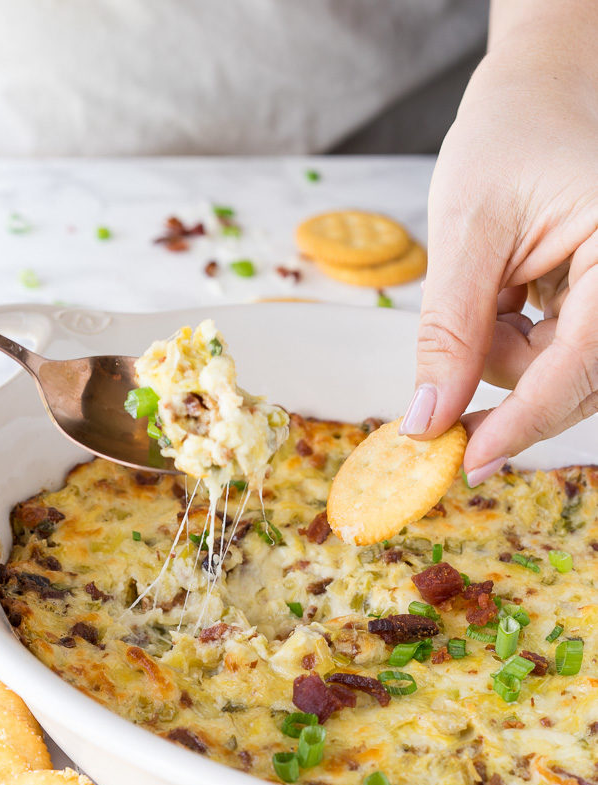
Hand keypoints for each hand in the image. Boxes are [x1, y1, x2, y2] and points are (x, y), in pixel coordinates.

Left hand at [401, 18, 597, 484]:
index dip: (523, 420)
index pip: (582, 364)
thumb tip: (430, 419)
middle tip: (455, 350)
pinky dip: (514, 340)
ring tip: (490, 283)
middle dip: (504, 371)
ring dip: (504, 352)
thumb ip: (451, 331)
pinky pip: (556, 355)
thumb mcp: (467, 232)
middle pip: (574, 380)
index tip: (467, 461)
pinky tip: (508, 291)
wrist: (533, 96)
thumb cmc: (507, 139)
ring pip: (558, 374)